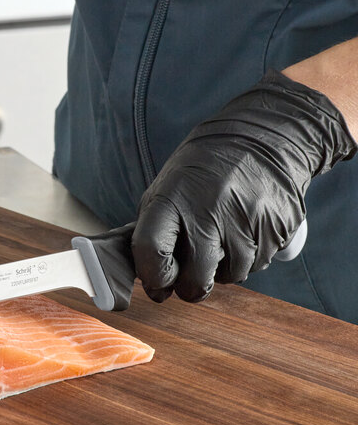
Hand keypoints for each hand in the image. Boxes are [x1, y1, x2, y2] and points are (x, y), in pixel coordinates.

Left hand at [132, 70, 355, 302]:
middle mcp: (209, 210)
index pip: (152, 251)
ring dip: (222, 269)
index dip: (153, 277)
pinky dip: (248, 257)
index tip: (158, 282)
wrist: (264, 137)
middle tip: (191, 276)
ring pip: (230, 277)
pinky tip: (245, 230)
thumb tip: (148, 279)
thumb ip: (154, 230)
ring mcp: (245, 220)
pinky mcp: (276, 228)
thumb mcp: (167, 188)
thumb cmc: (204, 170)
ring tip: (222, 237)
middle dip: (190, 287)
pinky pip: (257, 264)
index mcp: (173, 198)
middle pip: (195, 280)